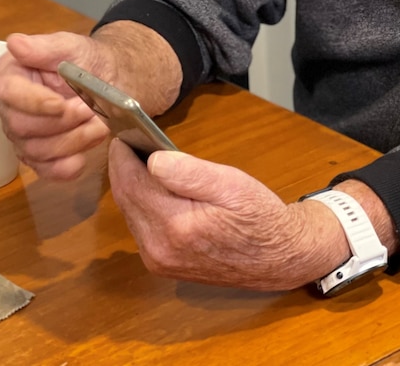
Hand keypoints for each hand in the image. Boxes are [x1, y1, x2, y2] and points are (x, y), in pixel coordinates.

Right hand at [0, 21, 183, 180]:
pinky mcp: (40, 156)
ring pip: (37, 151)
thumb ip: (45, 46)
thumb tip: (15, 43)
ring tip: (99, 124)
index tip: (61, 103)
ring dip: (73, 140)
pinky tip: (82, 158)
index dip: (35, 102)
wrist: (109, 81)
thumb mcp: (72, 45)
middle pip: (21, 127)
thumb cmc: (87, 60)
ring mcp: (23, 135)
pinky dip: (65, 168)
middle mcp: (10, 107)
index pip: (8, 93)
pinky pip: (46, 171)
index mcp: (12, 74)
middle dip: (62, 122)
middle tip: (90, 109)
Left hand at [107, 140, 350, 290]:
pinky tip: (152, 186)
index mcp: (175, 226)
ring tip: (137, 158)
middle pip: (126, 200)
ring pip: (131, 214)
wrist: (277, 258)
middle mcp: (158, 249)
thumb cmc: (258, 215)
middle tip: (127, 141)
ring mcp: (158, 261)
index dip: (122, 157)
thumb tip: (152, 159)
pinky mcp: (162, 265)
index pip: (132, 185)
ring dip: (131, 186)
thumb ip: (190, 172)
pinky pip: (141, 227)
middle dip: (123, 169)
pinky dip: (141, 203)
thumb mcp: (231, 184)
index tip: (122, 134)